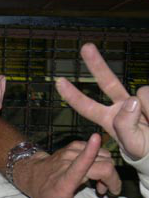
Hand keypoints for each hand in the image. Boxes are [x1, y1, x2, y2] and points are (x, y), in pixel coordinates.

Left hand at [14, 134, 120, 197]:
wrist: (32, 177)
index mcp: (64, 181)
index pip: (78, 166)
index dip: (89, 153)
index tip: (96, 139)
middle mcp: (67, 163)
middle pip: (103, 164)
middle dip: (112, 180)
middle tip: (103, 192)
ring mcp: (70, 152)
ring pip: (104, 156)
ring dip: (108, 171)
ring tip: (97, 184)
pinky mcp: (74, 147)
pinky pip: (99, 150)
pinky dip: (103, 161)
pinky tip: (95, 171)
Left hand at [56, 43, 148, 160]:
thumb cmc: (146, 150)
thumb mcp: (133, 145)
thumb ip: (127, 125)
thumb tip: (131, 100)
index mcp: (110, 119)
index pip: (87, 107)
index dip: (72, 95)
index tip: (58, 81)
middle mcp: (122, 106)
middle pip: (107, 82)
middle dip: (96, 64)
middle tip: (85, 47)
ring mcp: (139, 100)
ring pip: (142, 93)